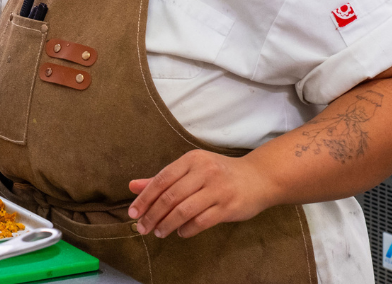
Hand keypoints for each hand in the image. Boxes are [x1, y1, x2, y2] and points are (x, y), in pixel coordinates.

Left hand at [126, 149, 276, 238]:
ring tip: (158, 232)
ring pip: (184, 210)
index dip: (145, 198)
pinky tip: (180, 233)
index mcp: (192, 160)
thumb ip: (162, 179)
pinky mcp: (228, 207)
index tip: (133, 212)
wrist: (258, 178)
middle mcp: (204, 172)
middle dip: (152, 214)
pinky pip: (201, 221)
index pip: (161, 179)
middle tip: (142, 228)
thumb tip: (133, 186)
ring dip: (167, 224)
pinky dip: (187, 230)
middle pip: (170, 196)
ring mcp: (217, 189)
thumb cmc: (219, 174)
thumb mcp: (191, 170)